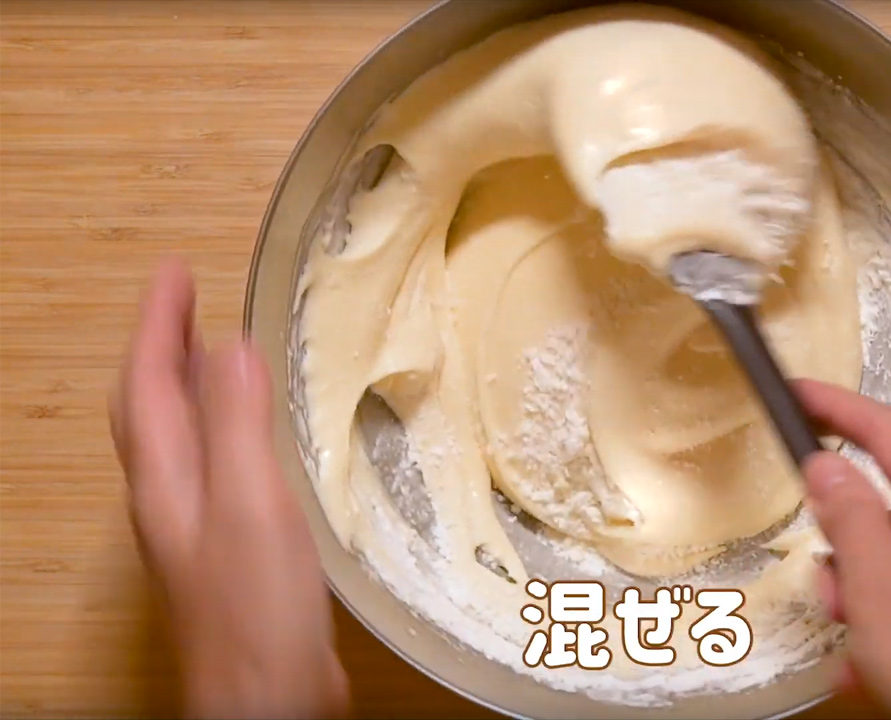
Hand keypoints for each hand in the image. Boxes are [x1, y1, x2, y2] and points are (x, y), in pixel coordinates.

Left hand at [109, 259, 349, 718]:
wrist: (267, 696)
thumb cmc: (255, 605)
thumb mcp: (248, 500)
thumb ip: (236, 422)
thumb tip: (231, 343)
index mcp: (166, 479)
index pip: (146, 384)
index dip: (157, 324)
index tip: (175, 270)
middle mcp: (170, 497)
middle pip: (150, 409)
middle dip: (163, 348)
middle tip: (186, 299)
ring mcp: (196, 526)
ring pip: (179, 437)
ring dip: (188, 385)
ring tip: (212, 348)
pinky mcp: (229, 549)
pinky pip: (214, 464)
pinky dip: (223, 426)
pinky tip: (252, 433)